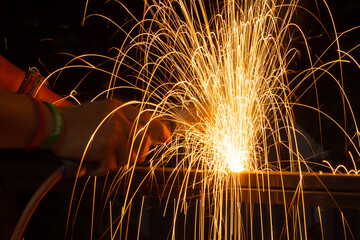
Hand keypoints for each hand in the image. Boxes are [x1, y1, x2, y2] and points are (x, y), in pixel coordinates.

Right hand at [53, 99, 170, 175]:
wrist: (54, 125)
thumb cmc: (75, 122)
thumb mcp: (101, 112)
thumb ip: (121, 120)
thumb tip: (142, 136)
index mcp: (119, 108)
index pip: (147, 118)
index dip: (159, 129)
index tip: (166, 138)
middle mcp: (120, 118)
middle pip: (143, 143)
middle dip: (137, 155)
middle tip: (121, 158)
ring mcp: (114, 131)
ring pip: (129, 157)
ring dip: (115, 163)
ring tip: (100, 160)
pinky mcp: (106, 146)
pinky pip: (112, 166)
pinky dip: (101, 170)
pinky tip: (91, 165)